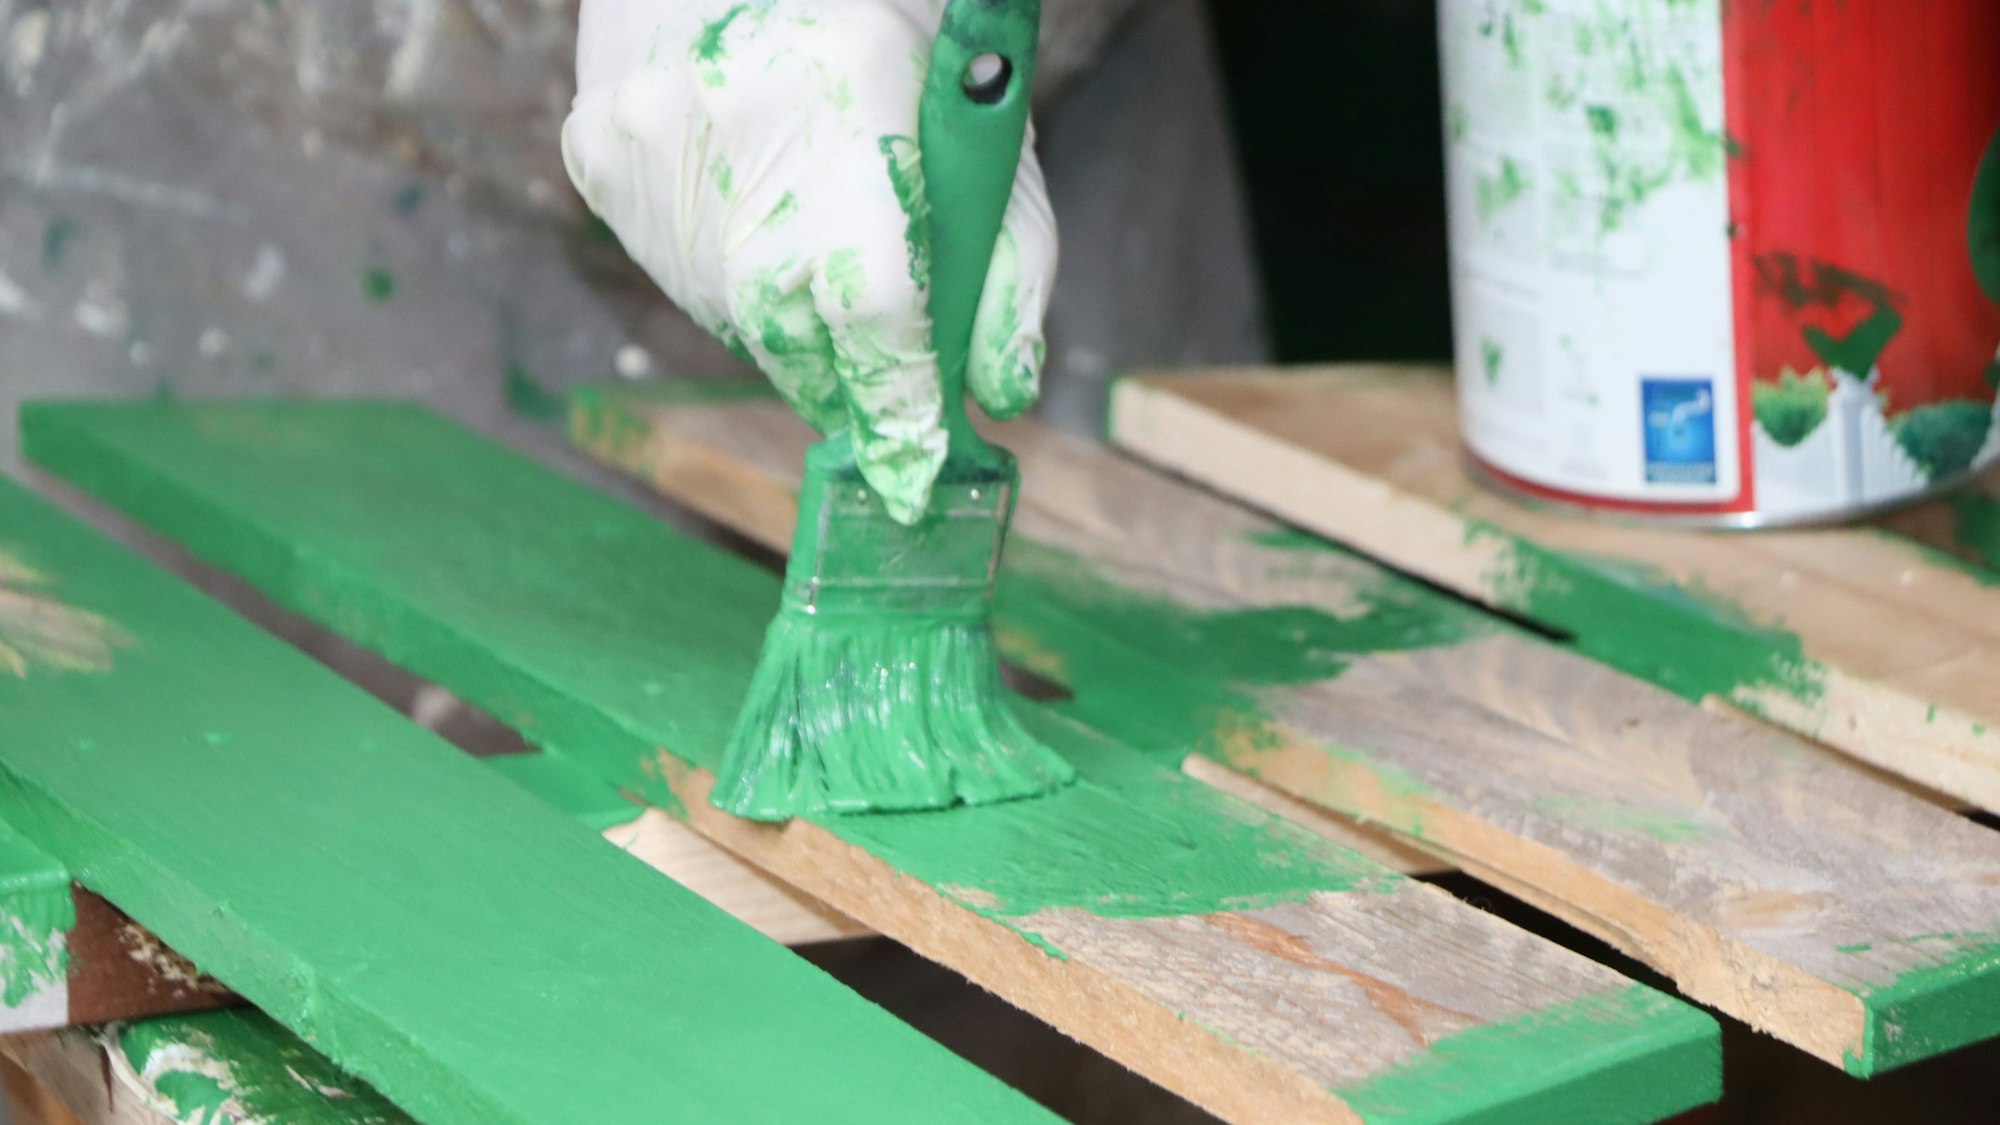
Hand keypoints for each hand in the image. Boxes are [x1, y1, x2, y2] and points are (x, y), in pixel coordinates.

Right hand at [563, 0, 1058, 522]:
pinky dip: (729, 281)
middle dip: (845, 379)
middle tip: (882, 385)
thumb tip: (997, 393)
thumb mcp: (986, 133)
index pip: (874, 296)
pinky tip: (756, 210)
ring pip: (729, 315)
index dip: (898, 397)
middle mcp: (733, 114)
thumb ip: (1012, 264)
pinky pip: (676, 273)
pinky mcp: (596, 153)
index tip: (915, 466)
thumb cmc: (897, 42)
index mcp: (854, 87)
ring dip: (790, 327)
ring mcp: (647, 135)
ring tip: (818, 249)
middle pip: (788, 326)